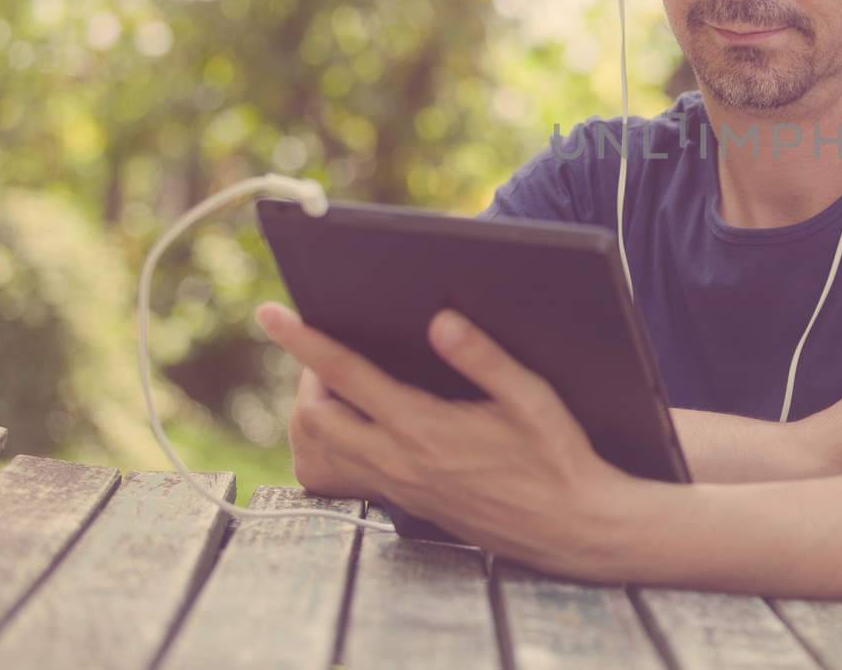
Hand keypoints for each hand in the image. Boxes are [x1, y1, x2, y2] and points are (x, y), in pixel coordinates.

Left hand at [255, 300, 639, 574]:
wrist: (570, 527)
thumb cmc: (556, 459)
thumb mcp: (532, 398)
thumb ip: (484, 357)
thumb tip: (440, 320)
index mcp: (425, 429)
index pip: (346, 376)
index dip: (304, 340)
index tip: (270, 313)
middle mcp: (400, 462)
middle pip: (313, 419)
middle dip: (306, 376)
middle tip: (330, 348)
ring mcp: (399, 488)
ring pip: (319, 453)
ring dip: (313, 414)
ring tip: (338, 383)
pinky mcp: (407, 504)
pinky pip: (343, 478)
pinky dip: (331, 449)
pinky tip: (360, 429)